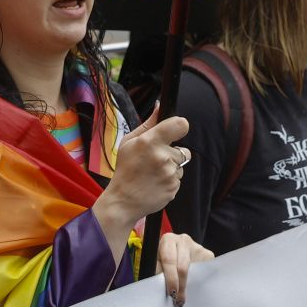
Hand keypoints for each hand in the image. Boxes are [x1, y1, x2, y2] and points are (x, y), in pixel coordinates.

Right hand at [93, 106, 190, 237]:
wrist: (123, 201)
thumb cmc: (125, 169)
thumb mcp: (129, 142)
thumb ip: (148, 124)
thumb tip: (160, 106)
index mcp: (150, 141)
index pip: (181, 125)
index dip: (180, 126)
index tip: (176, 131)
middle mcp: (162, 156)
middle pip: (182, 149)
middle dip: (171, 153)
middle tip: (153, 160)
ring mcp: (169, 174)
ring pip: (181, 164)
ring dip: (171, 167)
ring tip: (153, 173)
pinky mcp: (174, 187)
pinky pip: (178, 178)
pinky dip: (169, 180)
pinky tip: (155, 183)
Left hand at [158, 232, 211, 306]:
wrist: (175, 254)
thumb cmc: (162, 259)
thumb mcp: (156, 263)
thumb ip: (158, 273)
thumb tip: (160, 289)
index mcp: (168, 240)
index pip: (169, 260)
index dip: (170, 278)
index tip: (172, 292)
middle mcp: (183, 240)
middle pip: (183, 266)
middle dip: (180, 285)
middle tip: (178, 299)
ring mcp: (197, 246)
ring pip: (195, 270)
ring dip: (190, 285)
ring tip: (184, 298)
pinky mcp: (207, 255)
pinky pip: (205, 271)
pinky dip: (199, 281)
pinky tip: (194, 289)